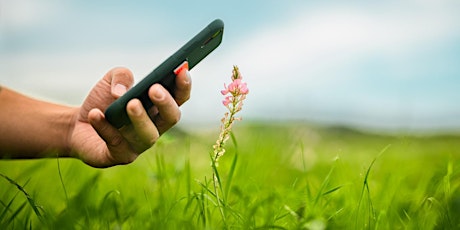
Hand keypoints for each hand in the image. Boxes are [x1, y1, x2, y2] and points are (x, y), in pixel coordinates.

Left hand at [68, 67, 190, 166]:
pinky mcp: (119, 156)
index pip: (179, 98)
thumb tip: (121, 92)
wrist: (78, 125)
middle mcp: (155, 127)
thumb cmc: (103, 101)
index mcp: (159, 108)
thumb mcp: (111, 81)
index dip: (183, 86)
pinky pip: (115, 142)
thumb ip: (121, 76)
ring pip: (148, 136)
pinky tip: (96, 114)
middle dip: (166, 103)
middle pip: (171, 118)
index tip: (182, 70)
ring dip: (141, 119)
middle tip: (155, 89)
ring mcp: (139, 144)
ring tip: (131, 103)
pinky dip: (104, 127)